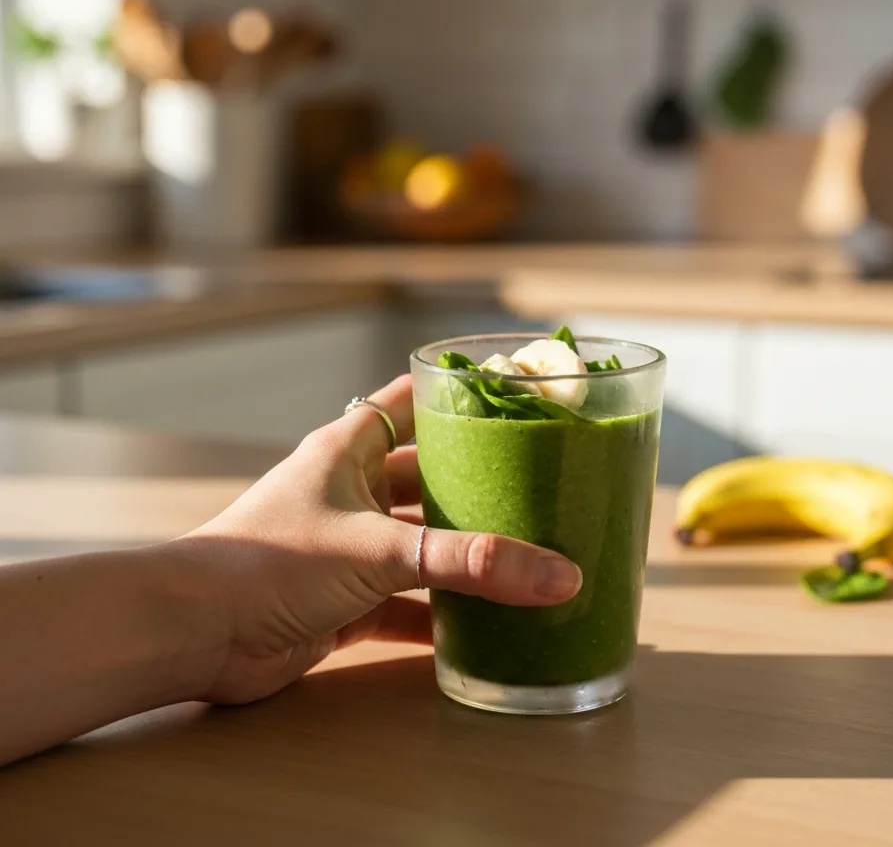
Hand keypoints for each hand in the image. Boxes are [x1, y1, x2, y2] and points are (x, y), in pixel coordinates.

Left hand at [174, 375, 582, 704]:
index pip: (413, 400)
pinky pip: (404, 605)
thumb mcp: (381, 552)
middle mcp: (352, 490)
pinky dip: (439, 618)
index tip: (518, 401)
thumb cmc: (275, 561)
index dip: (460, 396)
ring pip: (420, 543)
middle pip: (428, 477)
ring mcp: (347, 547)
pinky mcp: (342, 601)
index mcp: (352, 449)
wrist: (193, 633)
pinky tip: (484, 630)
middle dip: (479, 485)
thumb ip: (470, 563)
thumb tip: (561, 576)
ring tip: (527, 558)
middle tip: (542, 491)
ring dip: (462, 555)